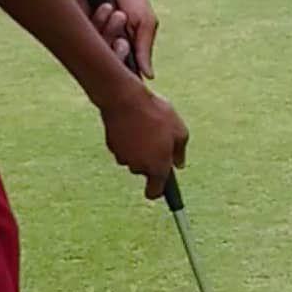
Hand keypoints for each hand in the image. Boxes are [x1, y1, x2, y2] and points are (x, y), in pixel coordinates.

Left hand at [75, 0, 158, 78]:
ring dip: (107, 27)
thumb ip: (145, 49)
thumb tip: (149, 77)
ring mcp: (93, 39)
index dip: (125, 66)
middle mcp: (108, 48)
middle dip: (116, 46)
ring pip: (97, 48)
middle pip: (110, 62)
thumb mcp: (145, 22)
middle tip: (122, 29)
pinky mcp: (78, 29)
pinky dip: (96, 19)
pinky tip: (104, 6)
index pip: (125, 71)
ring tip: (114, 9)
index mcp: (126, 51)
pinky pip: (84, 34)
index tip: (126, 50)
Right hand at [100, 81, 188, 199]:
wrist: (125, 99)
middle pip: (144, 171)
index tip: (160, 188)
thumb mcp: (180, 131)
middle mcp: (139, 167)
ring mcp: (123, 157)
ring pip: (133, 158)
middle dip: (150, 160)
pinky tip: (133, 124)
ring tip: (147, 127)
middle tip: (158, 139)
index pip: (154, 192)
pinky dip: (127, 139)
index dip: (158, 191)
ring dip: (139, 149)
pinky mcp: (111, 145)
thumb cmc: (157, 114)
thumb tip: (179, 165)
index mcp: (158, 168)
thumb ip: (180, 152)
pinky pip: (122, 147)